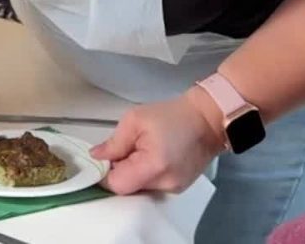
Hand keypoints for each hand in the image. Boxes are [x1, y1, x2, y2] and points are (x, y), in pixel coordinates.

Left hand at [90, 88, 229, 194]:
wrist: (207, 119)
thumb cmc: (172, 115)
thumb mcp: (135, 120)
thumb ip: (114, 142)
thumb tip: (96, 157)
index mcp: (154, 166)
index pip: (117, 185)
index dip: (106, 173)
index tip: (106, 159)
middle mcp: (165, 184)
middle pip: (128, 189)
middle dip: (120, 172)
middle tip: (127, 150)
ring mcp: (174, 189)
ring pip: (139, 189)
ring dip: (134, 173)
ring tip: (143, 151)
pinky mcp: (179, 189)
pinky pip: (152, 187)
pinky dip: (146, 175)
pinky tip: (153, 158)